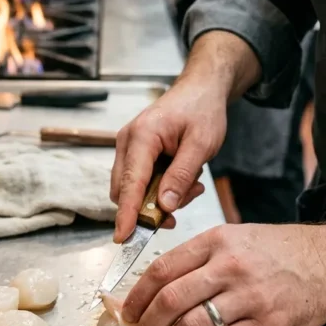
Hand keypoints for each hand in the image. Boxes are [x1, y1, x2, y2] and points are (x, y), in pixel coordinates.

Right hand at [111, 77, 227, 241]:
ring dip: (160, 197)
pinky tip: (184, 180)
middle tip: (184, 202)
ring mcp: (129, 146)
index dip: (126, 213)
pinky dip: (160, 188)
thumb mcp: (201, 144)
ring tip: (191, 184)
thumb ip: (181, 176)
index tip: (123, 237)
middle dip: (151, 207)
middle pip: (125, 190)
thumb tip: (164, 206)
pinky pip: (141, 181)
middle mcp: (128, 141)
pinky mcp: (136, 152)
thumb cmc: (202, 109)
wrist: (202, 89)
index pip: (130, 183)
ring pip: (134, 188)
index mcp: (142, 136)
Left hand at [122, 220, 325, 325]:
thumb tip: (158, 285)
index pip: (162, 268)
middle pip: (171, 300)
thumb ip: (199, 257)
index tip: (128, 310)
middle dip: (149, 325)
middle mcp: (229, 267)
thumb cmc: (279, 250)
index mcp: (216, 241)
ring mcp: (249, 296)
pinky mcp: (267, 324)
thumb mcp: (235, 237)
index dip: (138, 294)